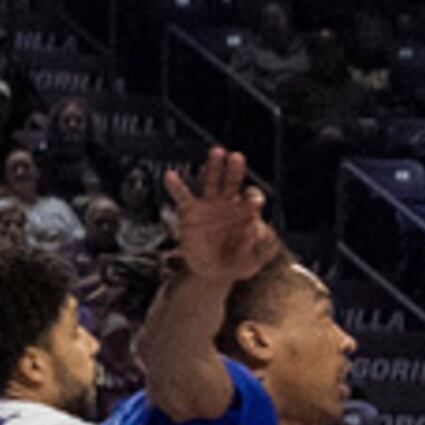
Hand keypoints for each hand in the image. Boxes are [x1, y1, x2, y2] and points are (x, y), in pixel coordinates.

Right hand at [165, 147, 281, 284]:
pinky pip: (183, 196)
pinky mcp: (190, 212)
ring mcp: (208, 205)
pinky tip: (171, 175)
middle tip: (237, 157)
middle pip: (233, 181)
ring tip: (216, 152)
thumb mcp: (250, 263)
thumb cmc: (236, 263)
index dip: (253, 198)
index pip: (252, 197)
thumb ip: (254, 250)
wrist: (212, 271)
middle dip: (236, 169)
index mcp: (246, 212)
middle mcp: (228, 203)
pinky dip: (176, 186)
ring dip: (213, 166)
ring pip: (211, 181)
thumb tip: (252, 230)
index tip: (253, 205)